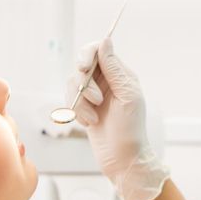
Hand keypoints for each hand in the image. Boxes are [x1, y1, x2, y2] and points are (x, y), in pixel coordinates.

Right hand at [66, 38, 169, 199]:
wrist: (122, 159)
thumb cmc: (130, 128)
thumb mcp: (126, 95)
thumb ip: (113, 68)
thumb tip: (105, 41)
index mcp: (120, 74)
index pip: (99, 50)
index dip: (87, 54)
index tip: (83, 67)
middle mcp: (106, 80)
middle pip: (82, 65)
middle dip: (84, 83)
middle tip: (95, 99)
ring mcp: (93, 93)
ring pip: (73, 83)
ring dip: (81, 102)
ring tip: (94, 117)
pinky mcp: (83, 107)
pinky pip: (70, 99)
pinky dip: (77, 112)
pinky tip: (90, 124)